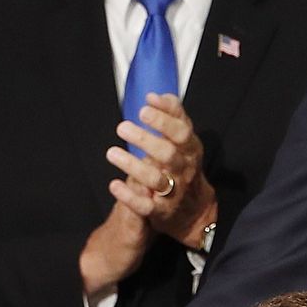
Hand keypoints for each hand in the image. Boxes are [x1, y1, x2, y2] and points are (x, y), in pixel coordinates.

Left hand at [107, 95, 216, 248]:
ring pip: (155, 179)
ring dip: (133, 165)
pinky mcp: (160, 211)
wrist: (194, 210)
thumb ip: (173, 116)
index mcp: (190, 150)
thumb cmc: (183, 166)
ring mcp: (173, 192)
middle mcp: (183, 171)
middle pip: (168, 154)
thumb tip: (154, 95)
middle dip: (145, 140)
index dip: (164, 120)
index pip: (181, 132)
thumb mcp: (185, 141)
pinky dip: (129, 196)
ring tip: (111, 152)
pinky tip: (114, 185)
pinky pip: (145, 206)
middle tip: (122, 127)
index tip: (143, 109)